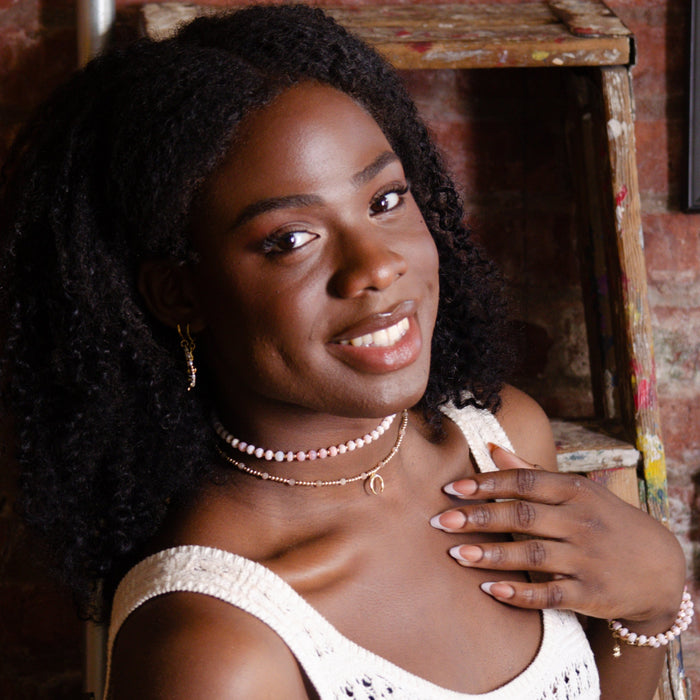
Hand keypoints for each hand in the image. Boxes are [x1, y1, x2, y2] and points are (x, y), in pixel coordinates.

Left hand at [430, 445, 685, 626]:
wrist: (659, 566)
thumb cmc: (604, 519)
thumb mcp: (577, 490)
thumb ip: (533, 471)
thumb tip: (491, 448)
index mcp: (575, 490)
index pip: (525, 481)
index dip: (486, 484)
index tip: (451, 489)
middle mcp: (581, 521)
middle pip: (522, 516)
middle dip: (478, 518)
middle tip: (440, 521)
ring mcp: (587, 558)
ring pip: (531, 555)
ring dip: (491, 554)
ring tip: (455, 554)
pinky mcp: (591, 594)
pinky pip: (550, 594)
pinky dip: (520, 593)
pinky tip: (490, 589)